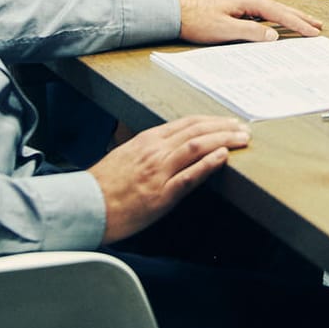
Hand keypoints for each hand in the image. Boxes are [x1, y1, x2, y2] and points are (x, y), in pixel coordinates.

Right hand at [89, 115, 249, 244]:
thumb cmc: (102, 185)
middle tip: (244, 128)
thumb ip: (148, 149)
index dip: (211, 121)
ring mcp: (158, 172)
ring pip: (197, 147)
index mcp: (147, 140)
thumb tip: (169, 145)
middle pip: (196, 131)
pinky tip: (223, 157)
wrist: (84, 206)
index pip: (186, 124)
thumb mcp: (125, 156)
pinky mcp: (160, 195)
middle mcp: (155, 151)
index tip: (227, 122)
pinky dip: (208, 164)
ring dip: (223, 140)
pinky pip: (189, 176)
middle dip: (224, 127)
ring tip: (242, 139)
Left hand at [178, 0, 321, 42]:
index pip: (279, 14)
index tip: (313, 31)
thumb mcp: (224, 30)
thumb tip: (274, 36)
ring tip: (307, 24)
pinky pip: (263, 14)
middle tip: (318, 25)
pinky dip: (276, 19)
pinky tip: (280, 26)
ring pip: (273, 11)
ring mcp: (242, 2)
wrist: (175, 14)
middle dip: (300, 17)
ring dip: (290, 18)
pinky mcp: (237, 8)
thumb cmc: (197, 21)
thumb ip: (251, 33)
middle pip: (280, 8)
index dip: (297, 23)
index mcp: (247, 0)